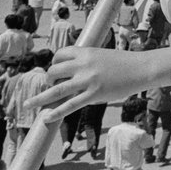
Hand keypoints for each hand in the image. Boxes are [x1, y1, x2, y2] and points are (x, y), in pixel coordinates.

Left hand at [23, 46, 170, 123]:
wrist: (142, 68)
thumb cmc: (124, 62)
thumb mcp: (102, 55)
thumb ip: (86, 62)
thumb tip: (71, 74)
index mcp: (86, 52)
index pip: (60, 54)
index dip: (54, 63)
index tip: (54, 71)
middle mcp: (84, 65)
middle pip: (54, 72)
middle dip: (48, 80)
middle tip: (49, 87)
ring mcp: (88, 80)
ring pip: (57, 90)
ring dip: (41, 98)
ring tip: (29, 105)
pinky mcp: (94, 94)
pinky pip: (70, 105)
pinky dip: (56, 111)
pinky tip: (47, 117)